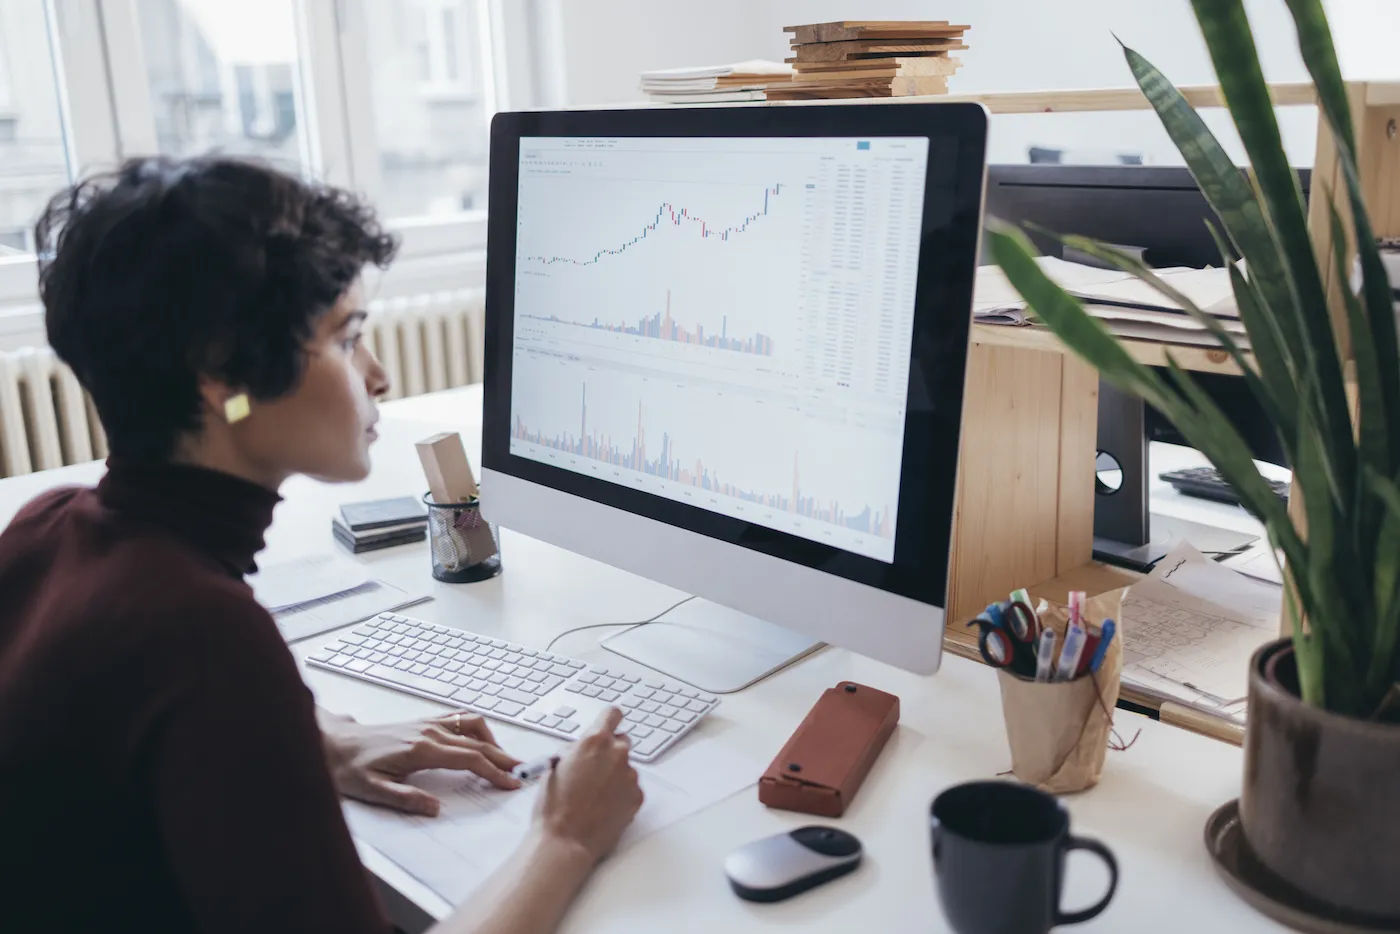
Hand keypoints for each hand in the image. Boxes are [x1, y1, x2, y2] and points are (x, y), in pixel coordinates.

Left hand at [319, 710, 521, 816]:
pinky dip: (478, 729)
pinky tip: (481, 742)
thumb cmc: (351, 769)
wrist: (335, 744)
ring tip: (504, 760)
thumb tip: (436, 808)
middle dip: (504, 758)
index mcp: (421, 750)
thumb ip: (406, 799)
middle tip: (524, 772)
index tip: (512, 783)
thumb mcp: (374, 791)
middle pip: (478, 742)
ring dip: (493, 740)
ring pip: (473, 725)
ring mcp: (428, 723)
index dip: (494, 771)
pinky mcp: (424, 721)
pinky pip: (460, 718)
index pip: (470, 759)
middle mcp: (429, 732)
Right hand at [533, 707, 642, 864]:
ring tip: (594, 797)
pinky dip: (621, 795)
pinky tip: (603, 807)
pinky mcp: (637, 796)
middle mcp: (617, 754)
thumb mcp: (555, 766)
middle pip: (621, 741)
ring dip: (614, 776)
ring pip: (625, 768)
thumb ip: (576, 750)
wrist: (565, 840)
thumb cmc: (554, 805)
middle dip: (609, 752)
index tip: (608, 725)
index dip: (608, 720)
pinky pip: (631, 788)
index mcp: (595, 741)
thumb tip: (582, 748)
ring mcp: (630, 775)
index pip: (612, 714)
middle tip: (593, 771)